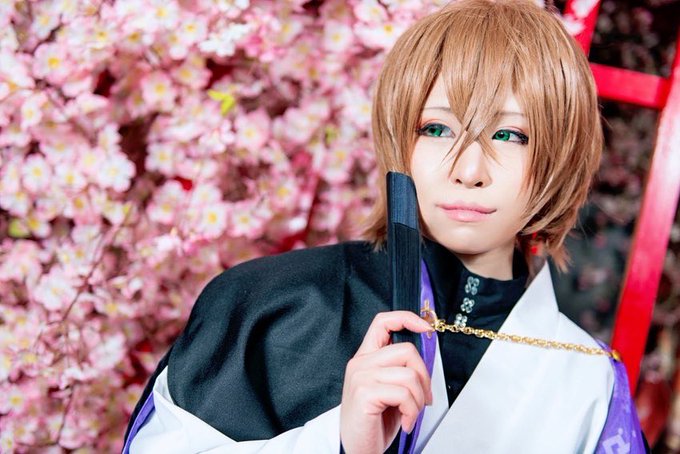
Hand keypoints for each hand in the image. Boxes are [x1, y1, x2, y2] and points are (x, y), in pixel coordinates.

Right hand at [340, 311, 432, 453]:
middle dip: (424, 377)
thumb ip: (402, 369)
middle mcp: (361, 363)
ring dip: (418, 400)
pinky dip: (412, 411)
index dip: (407, 318)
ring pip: (409, 374)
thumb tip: (427, 356)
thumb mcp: (391, 390)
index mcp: (366, 358)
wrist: (356, 449)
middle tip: (423, 398)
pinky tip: (405, 422)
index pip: (383, 322)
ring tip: (411, 414)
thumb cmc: (374, 423)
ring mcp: (361, 377)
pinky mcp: (365, 393)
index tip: (426, 328)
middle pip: (406, 350)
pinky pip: (404, 393)